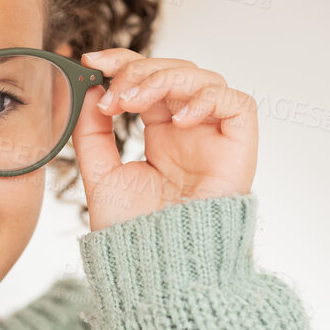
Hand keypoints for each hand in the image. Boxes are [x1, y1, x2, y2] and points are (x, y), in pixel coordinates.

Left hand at [71, 49, 257, 232]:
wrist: (156, 269)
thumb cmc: (133, 232)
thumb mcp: (100, 173)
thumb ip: (92, 132)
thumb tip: (90, 88)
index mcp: (161, 134)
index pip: (149, 80)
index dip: (123, 62)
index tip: (90, 60)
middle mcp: (191, 131)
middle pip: (176, 71)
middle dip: (139, 69)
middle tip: (112, 90)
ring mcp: (215, 138)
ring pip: (204, 78)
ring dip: (164, 79)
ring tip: (132, 103)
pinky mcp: (239, 148)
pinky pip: (238, 104)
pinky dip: (206, 99)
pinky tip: (176, 119)